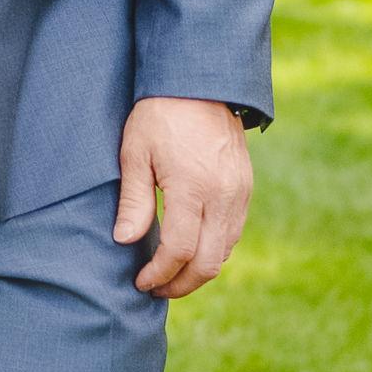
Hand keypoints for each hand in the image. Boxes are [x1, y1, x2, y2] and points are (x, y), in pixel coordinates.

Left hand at [114, 97, 253, 297]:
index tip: (140, 282)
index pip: (178, 251)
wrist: (201, 83)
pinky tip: (191, 249)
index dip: (158, 274)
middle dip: (181, 284)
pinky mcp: (246, 188)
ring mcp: (240, 193)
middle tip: (155, 289)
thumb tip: (125, 241)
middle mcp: (223, 196)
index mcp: (192, 188)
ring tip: (170, 275)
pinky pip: (234, 233)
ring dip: (199, 271)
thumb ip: (133, 200)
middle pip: (208, 263)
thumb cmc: (160, 115)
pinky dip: (214, 250)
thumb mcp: (135, 153)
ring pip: (225, 252)